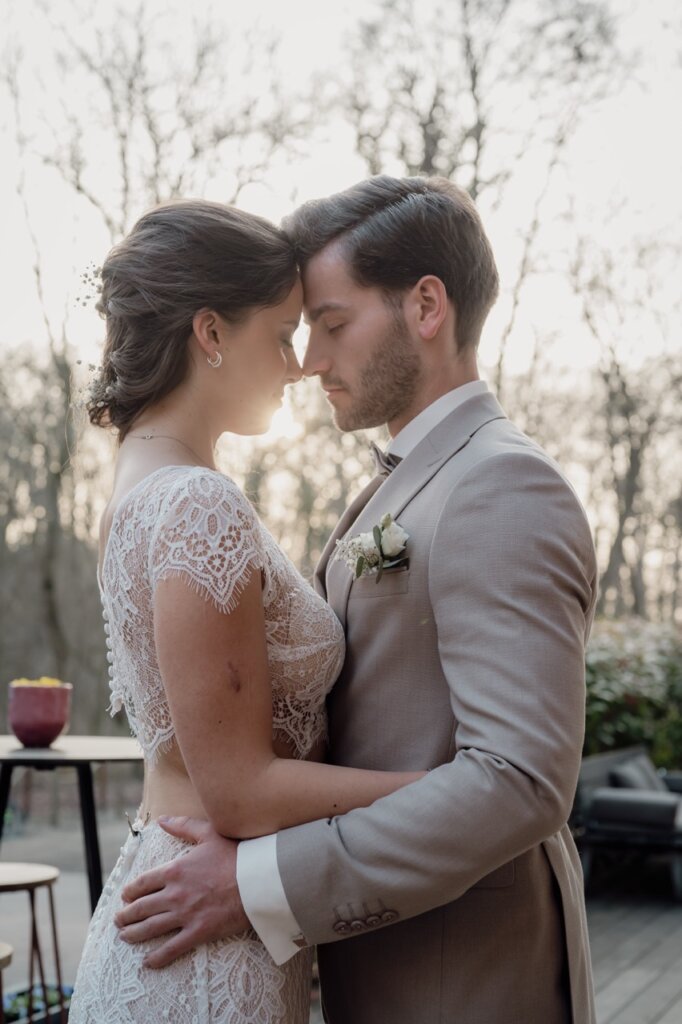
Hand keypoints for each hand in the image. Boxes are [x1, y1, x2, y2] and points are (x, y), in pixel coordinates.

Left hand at [114, 816, 249, 967]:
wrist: (257, 880)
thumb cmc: (235, 855)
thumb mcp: (208, 833)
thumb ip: (183, 826)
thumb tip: (162, 820)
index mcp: (175, 870)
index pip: (143, 883)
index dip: (130, 892)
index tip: (125, 896)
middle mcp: (174, 894)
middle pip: (141, 907)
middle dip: (126, 915)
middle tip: (119, 920)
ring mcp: (185, 914)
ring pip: (151, 928)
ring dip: (134, 934)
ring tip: (124, 937)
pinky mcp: (198, 932)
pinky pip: (172, 948)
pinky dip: (157, 957)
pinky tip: (147, 962)